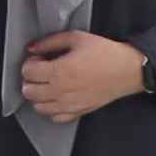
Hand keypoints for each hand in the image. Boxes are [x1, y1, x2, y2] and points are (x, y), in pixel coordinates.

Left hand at [18, 31, 149, 121]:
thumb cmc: (105, 53)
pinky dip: (51, 109)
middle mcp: (61, 91)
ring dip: (38, 95)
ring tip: (48, 84)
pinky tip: (57, 97)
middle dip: (30, 79)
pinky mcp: (78, 112)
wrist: (128, 70)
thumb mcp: (77, 38)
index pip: (27, 72)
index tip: (39, 58)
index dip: (30, 62)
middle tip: (41, 71)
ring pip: (38, 107)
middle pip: (28, 91)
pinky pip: (54, 117)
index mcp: (59, 71)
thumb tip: (32, 47)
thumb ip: (50, 41)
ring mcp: (69, 104)